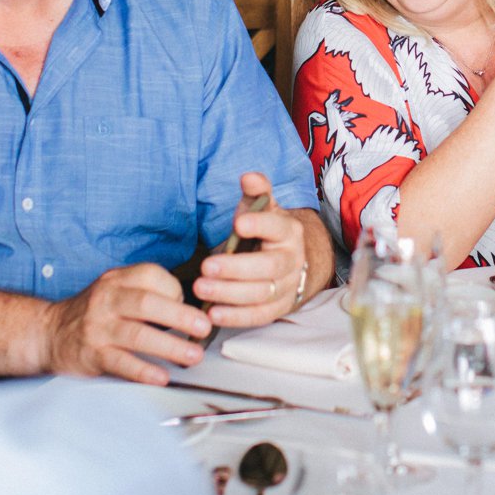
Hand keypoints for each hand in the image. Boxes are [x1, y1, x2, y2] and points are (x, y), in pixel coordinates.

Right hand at [42, 262, 210, 384]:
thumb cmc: (94, 313)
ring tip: (192, 356)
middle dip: (179, 316)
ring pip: (136, 334)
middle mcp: (106, 300)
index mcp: (116, 280)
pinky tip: (161, 376)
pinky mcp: (92, 354)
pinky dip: (143, 370)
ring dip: (169, 346)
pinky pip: (120, 362)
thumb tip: (190, 310)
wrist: (50, 333)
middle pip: (146, 303)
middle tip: (203, 328)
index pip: (151, 275)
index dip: (175, 289)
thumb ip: (147, 293)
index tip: (191, 305)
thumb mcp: (116, 291)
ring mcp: (98, 327)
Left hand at [194, 172, 308, 328]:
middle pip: (268, 267)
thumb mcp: (263, 208)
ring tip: (201, 289)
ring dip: (229, 294)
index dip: (260, 225)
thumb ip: (257, 192)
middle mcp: (293, 260)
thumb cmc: (268, 233)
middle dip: (235, 269)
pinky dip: (236, 317)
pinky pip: (259, 316)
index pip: (277, 227)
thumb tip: (248, 177)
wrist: (293, 261)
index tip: (238, 224)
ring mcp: (288, 287)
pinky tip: (213, 313)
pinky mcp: (279, 308)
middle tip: (206, 267)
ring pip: (262, 294)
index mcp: (289, 231)